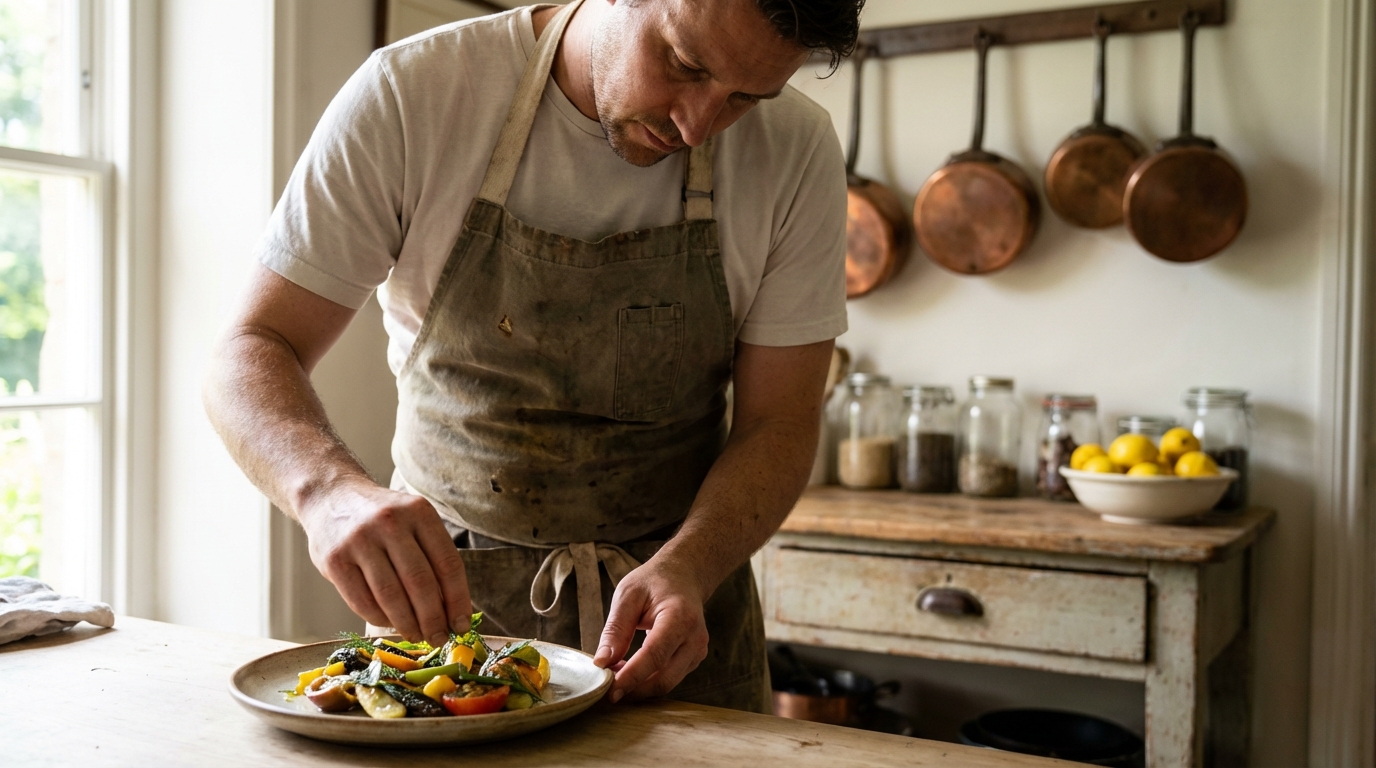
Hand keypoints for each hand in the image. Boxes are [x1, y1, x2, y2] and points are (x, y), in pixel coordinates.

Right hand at [299, 478, 470, 645]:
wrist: (330, 496)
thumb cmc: (382, 517)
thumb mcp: (412, 521)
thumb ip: (431, 555)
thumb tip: (452, 608)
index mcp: (419, 512)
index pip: (448, 563)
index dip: (458, 599)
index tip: (461, 625)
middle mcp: (390, 523)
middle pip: (420, 582)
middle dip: (433, 618)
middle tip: (438, 638)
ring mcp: (359, 540)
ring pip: (391, 595)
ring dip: (408, 624)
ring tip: (417, 635)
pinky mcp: (334, 560)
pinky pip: (362, 601)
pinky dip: (380, 618)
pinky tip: (390, 623)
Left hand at [593, 556, 709, 702]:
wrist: (684, 575)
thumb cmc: (654, 581)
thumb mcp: (628, 596)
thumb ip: (615, 630)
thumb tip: (602, 662)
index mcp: (680, 617)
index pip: (654, 655)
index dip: (631, 677)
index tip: (608, 691)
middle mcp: (695, 638)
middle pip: (664, 678)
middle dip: (633, 689)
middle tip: (605, 689)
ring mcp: (698, 650)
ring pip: (667, 683)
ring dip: (639, 687)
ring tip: (614, 675)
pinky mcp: (694, 658)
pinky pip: (670, 677)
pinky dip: (648, 680)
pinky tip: (629, 670)